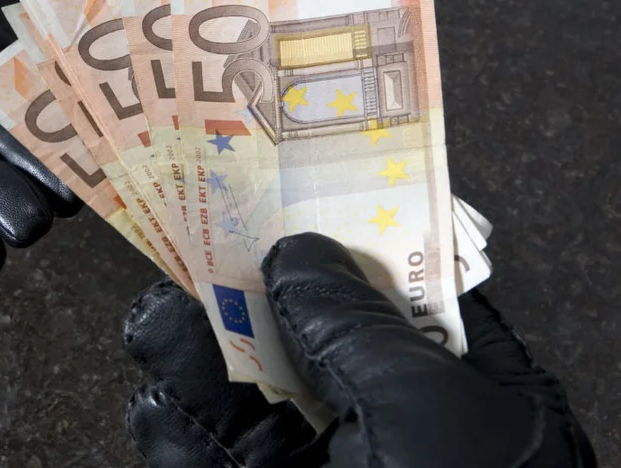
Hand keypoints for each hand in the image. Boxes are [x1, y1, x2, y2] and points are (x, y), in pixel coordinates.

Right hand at [123, 233, 596, 466]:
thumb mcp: (426, 416)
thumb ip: (361, 329)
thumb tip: (303, 255)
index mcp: (464, 399)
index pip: (405, 294)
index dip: (349, 235)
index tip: (293, 180)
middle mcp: (391, 432)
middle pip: (309, 334)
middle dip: (252, 285)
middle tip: (203, 225)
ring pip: (244, 394)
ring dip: (196, 346)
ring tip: (160, 304)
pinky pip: (205, 453)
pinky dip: (174, 423)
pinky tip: (156, 389)